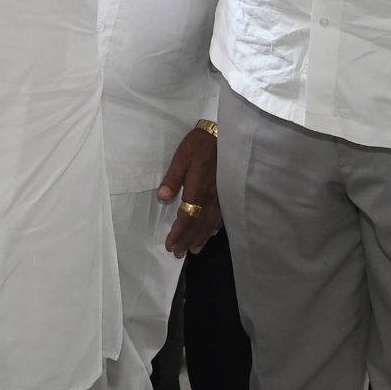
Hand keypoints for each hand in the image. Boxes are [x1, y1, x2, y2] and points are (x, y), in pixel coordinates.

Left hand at [156, 127, 220, 255]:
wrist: (225, 135)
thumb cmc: (199, 145)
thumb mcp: (181, 158)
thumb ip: (172, 179)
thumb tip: (163, 198)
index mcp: (197, 190)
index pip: (186, 218)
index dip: (178, 234)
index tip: (170, 245)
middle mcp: (211, 199)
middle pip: (198, 226)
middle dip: (187, 240)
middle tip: (178, 254)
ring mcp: (221, 198)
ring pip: (210, 224)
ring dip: (200, 238)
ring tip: (193, 250)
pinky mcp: (227, 194)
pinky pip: (221, 217)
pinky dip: (214, 228)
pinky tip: (210, 234)